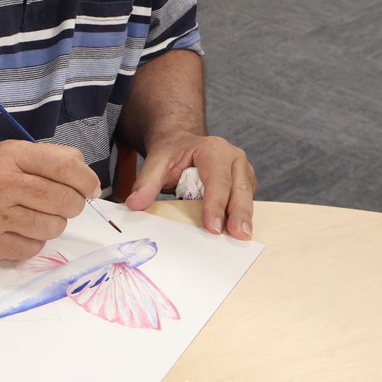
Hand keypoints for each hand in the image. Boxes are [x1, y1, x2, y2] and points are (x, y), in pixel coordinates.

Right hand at [0, 141, 99, 260]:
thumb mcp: (12, 152)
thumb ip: (50, 159)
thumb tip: (87, 180)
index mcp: (11, 156)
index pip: (63, 166)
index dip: (86, 179)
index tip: (91, 188)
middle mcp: (2, 184)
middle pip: (63, 200)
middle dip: (74, 204)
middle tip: (67, 204)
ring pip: (52, 227)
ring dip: (55, 223)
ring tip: (39, 215)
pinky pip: (33, 248)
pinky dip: (35, 241)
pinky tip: (21, 230)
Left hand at [123, 134, 256, 238]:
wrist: (182, 144)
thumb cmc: (173, 152)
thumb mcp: (157, 161)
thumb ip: (147, 182)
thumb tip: (134, 204)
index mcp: (214, 149)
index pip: (217, 179)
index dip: (215, 203)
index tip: (213, 227)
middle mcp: (234, 157)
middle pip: (239, 188)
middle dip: (239, 212)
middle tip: (239, 235)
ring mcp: (243, 170)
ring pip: (246, 196)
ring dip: (245, 217)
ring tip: (243, 237)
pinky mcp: (245, 184)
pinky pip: (246, 201)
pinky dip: (242, 217)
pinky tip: (238, 233)